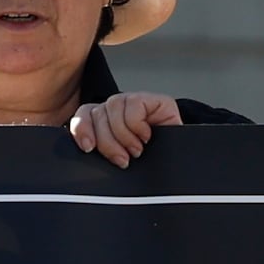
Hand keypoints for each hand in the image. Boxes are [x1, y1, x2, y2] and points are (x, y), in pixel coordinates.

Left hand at [67, 92, 185, 166]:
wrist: (182, 163)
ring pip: (113, 106)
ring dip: (124, 134)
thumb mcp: (120, 159)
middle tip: (123, 159)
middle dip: (108, 142)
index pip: (83, 116)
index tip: (88, 147)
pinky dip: (137, 124)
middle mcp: (116, 109)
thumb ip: (102, 152)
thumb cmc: (150, 163)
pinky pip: (133, 104)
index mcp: (104, 122)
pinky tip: (146, 135)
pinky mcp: (152, 99)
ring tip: (137, 149)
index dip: (82, 129)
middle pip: (97, 114)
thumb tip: (86, 150)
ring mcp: (133, 102)